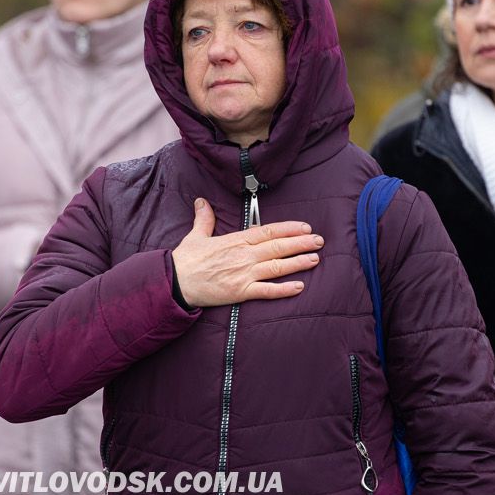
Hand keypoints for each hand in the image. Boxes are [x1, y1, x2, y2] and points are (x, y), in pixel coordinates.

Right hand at [170, 198, 322, 307]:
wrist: (175, 282)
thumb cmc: (185, 260)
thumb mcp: (196, 235)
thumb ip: (204, 219)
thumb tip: (201, 202)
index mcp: (236, 240)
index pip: (268, 231)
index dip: (288, 229)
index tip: (304, 227)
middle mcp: (244, 255)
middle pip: (278, 246)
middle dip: (301, 243)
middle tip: (319, 241)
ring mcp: (244, 274)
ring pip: (277, 266)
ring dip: (298, 262)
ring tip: (315, 259)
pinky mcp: (241, 292)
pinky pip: (267, 290)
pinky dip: (284, 289)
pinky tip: (299, 287)